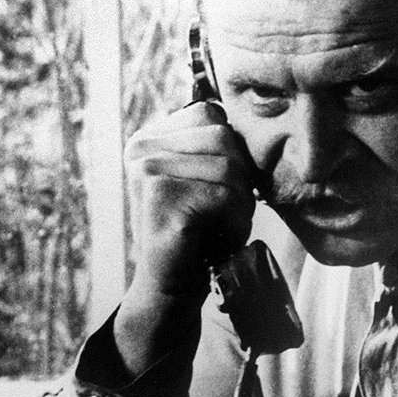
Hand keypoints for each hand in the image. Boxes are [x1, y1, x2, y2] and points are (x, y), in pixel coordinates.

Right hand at [114, 101, 255, 372]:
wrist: (171, 289)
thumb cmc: (197, 233)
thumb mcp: (203, 178)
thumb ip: (215, 146)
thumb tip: (256, 108)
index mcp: (148, 138)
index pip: (211, 115)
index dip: (232, 153)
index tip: (219, 190)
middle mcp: (141, 149)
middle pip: (223, 137)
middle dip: (239, 179)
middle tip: (223, 214)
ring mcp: (147, 172)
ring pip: (229, 166)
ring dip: (238, 203)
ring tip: (219, 227)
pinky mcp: (161, 199)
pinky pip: (224, 194)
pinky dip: (234, 220)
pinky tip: (216, 238)